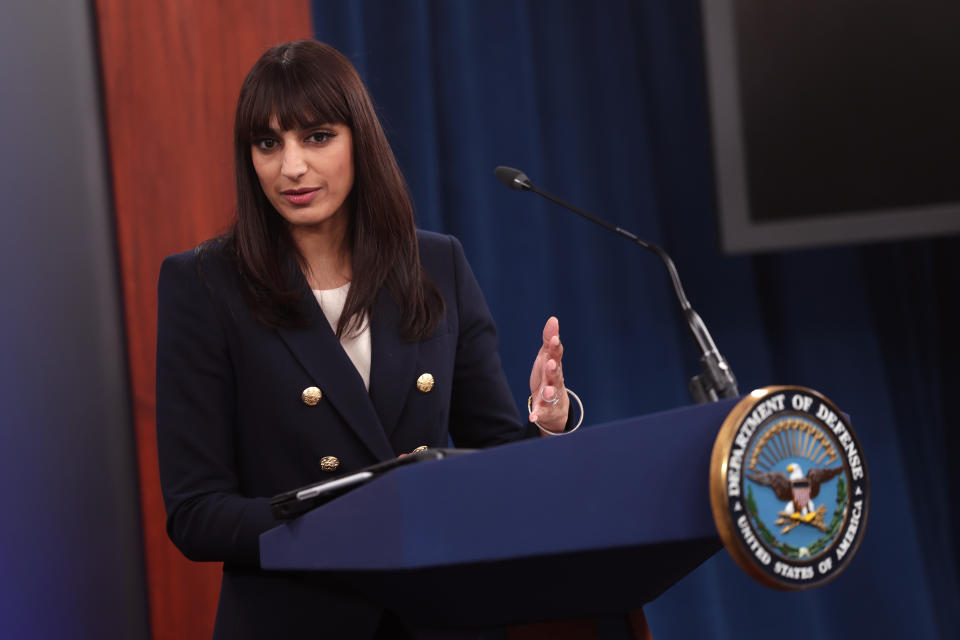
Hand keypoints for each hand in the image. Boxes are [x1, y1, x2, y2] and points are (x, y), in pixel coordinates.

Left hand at [528, 316, 568, 433]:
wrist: (555, 406)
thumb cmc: (548, 376)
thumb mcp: (547, 357)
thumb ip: (549, 340)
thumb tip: (553, 319)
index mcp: (554, 366)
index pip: (556, 355)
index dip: (555, 347)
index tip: (554, 339)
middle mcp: (555, 380)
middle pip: (555, 374)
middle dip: (553, 369)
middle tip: (550, 363)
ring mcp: (551, 395)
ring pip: (551, 394)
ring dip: (549, 392)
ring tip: (546, 391)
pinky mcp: (545, 409)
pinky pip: (541, 412)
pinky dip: (537, 414)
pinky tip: (532, 417)